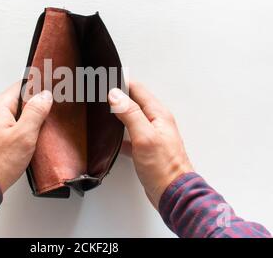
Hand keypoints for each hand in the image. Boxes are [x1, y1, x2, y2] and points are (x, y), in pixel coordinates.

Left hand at [0, 82, 52, 192]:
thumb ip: (35, 112)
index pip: (21, 86)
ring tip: (42, 127)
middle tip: (50, 112)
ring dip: (29, 120)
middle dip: (35, 105)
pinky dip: (22, 130)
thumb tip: (44, 96)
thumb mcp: (24, 135)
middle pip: (18, 100)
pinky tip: (30, 140)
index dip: (38, 87)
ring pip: (15, 115)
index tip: (51, 91)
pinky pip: (11, 127)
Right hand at [108, 82, 193, 208]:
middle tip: (99, 90)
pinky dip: (120, 133)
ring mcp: (151, 135)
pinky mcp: (146, 149)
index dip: (121, 82)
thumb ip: (130, 113)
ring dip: (118, 113)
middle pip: (134, 101)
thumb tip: (115, 94)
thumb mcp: (144, 136)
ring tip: (102, 108)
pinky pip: (130, 135)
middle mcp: (156, 122)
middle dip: (118, 95)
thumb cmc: (163, 167)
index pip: (138, 89)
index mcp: (158, 114)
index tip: (105, 78)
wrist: (173, 194)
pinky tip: (110, 137)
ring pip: (131, 118)